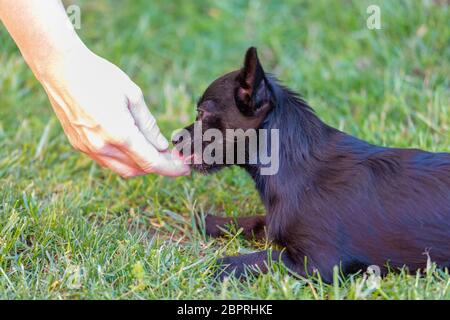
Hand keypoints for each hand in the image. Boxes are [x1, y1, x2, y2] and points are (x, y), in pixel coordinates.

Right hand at [39, 47, 189, 177]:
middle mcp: (101, 146)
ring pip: (122, 169)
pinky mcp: (79, 145)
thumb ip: (148, 125)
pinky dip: (124, 160)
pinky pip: (107, 162)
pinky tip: (132, 148)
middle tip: (172, 157)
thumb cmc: (99, 76)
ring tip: (155, 152)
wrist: (60, 68)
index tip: (184, 169)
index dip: (171, 168)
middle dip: (158, 166)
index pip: (151, 162)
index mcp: (118, 133)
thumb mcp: (133, 95)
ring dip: (140, 165)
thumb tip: (160, 146)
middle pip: (138, 169)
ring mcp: (87, 148)